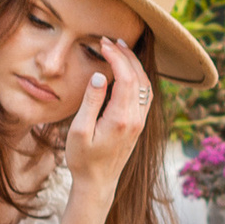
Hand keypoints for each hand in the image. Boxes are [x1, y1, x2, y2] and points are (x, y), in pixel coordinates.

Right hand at [62, 37, 153, 198]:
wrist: (98, 182)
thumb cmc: (83, 159)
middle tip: (110, 40)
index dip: (116, 56)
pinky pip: (145, 94)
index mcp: (121, 118)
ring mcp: (140, 121)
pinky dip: (138, 76)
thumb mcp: (79, 131)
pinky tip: (128, 69)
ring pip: (146, 84)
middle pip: (138, 77)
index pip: (125, 77)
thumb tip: (99, 75)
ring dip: (134, 63)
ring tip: (120, 48)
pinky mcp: (139, 124)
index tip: (103, 43)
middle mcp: (136, 118)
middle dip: (125, 55)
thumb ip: (90, 101)